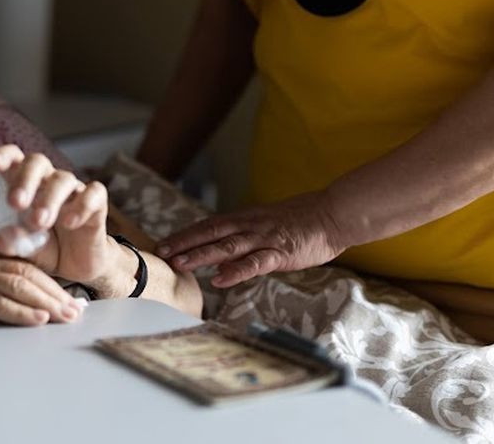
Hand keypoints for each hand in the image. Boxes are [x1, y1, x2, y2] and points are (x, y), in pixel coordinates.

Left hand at [0, 145, 128, 292]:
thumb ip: (14, 244)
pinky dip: (82, 206)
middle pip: (37, 162)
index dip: (2, 156)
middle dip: (24, 180)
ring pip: (63, 179)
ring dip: (49, 199)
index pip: (14, 159)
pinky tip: (69, 223)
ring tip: (40, 223)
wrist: (78, 267)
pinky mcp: (97, 204)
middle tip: (15, 203)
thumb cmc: (47, 249)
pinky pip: (94, 193)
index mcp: (26, 185)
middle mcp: (49, 181)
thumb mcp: (26, 250)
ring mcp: (74, 191)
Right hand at [0, 245, 83, 325]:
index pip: (24, 266)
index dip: (51, 283)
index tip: (71, 300)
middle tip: (76, 311)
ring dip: (45, 302)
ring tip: (65, 316)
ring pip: (15, 283)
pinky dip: (19, 311)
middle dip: (54, 293)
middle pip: (25, 272)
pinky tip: (37, 319)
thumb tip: (32, 310)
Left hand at [155, 191, 348, 287]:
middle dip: (184, 243)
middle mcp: (249, 226)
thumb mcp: (266, 229)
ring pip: (227, 246)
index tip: (163, 244)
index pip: (208, 226)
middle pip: (210, 232)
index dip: (185, 235)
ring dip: (202, 255)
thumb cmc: (301, 223)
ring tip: (180, 264)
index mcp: (245, 220)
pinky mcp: (281, 252)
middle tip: (160, 253)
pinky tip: (219, 279)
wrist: (333, 214)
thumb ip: (242, 245)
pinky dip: (235, 271)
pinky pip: (255, 263)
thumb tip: (218, 265)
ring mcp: (264, 239)